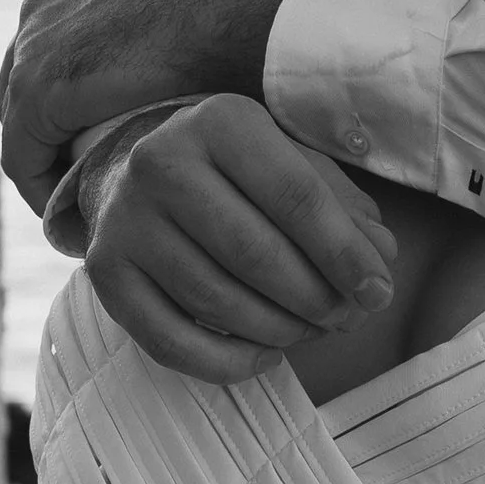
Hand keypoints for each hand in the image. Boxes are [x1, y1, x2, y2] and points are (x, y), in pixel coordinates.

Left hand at [0, 0, 297, 210]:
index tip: (96, 157)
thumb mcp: (186, 17)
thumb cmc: (238, 18)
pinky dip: (46, 194)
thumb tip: (182, 75)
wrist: (242, 14)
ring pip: (22, 129)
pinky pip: (24, 160)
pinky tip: (78, 224)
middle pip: (23, 93)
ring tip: (87, 208)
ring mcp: (34, 47)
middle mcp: (44, 8)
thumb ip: (163, 39)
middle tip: (88, 185)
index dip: (67, 115)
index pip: (49, 61)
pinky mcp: (37, 89)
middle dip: (50, 140)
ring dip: (49, 169)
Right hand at [81, 94, 398, 386]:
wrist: (142, 171)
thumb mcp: (295, 165)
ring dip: (279, 330)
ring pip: (217, 301)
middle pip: (256, 254)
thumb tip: (378, 264)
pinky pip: (171, 341)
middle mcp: (161, 161)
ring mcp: (125, 218)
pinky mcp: (105, 272)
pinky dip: (227, 362)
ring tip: (312, 331)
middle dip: (316, 298)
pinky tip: (265, 355)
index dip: (345, 254)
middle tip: (348, 318)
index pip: (296, 196)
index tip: (378, 292)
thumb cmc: (241, 172)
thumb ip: (344, 210)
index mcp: (221, 121)